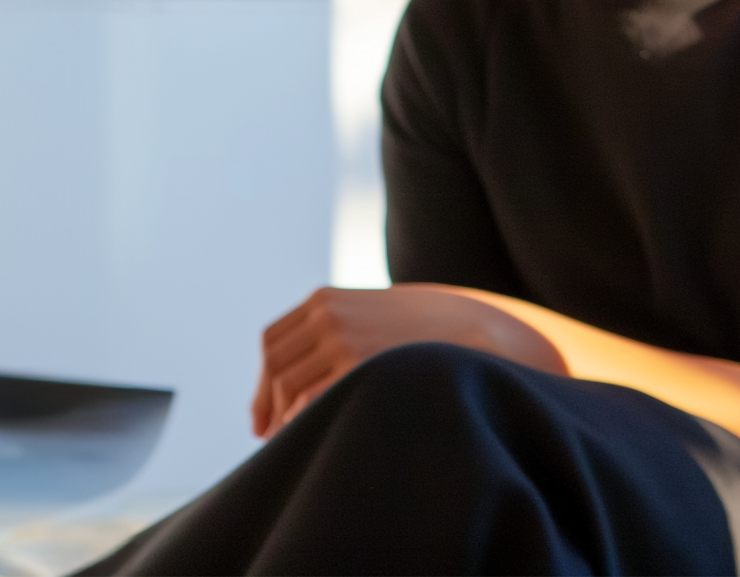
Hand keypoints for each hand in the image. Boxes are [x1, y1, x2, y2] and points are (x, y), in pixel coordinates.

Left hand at [249, 284, 560, 437]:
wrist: (476, 328)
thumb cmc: (426, 328)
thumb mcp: (374, 311)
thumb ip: (336, 328)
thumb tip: (298, 380)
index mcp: (324, 299)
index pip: (272, 343)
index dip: (264, 382)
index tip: (264, 413)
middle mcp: (326, 315)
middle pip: (275, 368)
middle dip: (269, 405)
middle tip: (270, 435)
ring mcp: (340, 338)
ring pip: (288, 388)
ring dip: (283, 419)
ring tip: (293, 441)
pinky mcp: (356, 363)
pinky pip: (309, 400)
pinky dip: (302, 421)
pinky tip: (314, 433)